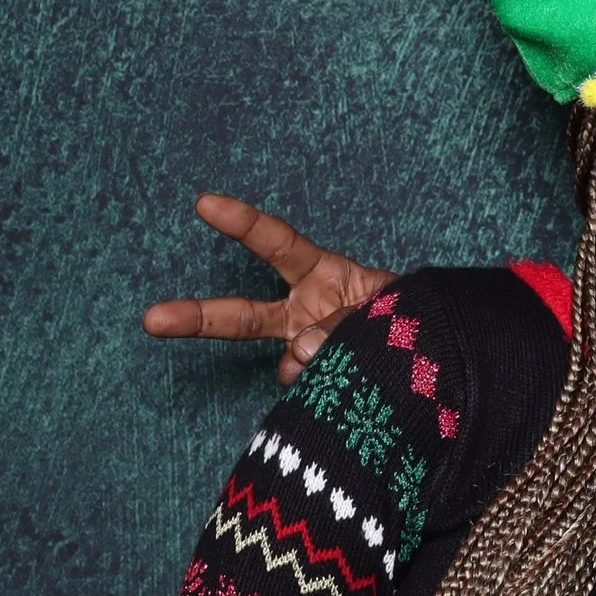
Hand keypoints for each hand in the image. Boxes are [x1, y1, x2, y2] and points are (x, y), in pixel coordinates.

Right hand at [141, 194, 398, 385]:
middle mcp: (305, 315)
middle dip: (196, 317)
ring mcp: (311, 356)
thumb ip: (348, 318)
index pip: (278, 243)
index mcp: (324, 274)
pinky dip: (336, 390)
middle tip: (150, 319)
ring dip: (319, 364)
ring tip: (363, 358)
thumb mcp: (394, 301)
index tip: (204, 203)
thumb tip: (298, 353)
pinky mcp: (325, 390)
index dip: (243, 224)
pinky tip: (360, 387)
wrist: (445, 361)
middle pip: (242, 316)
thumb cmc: (417, 315)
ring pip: (286, 366)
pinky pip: (316, 392)